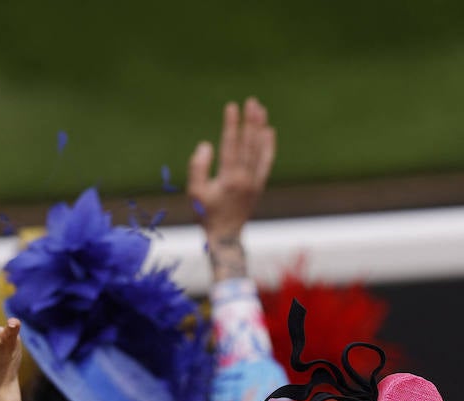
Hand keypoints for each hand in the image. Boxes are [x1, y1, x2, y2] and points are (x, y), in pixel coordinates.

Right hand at [188, 98, 274, 280]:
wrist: (225, 236)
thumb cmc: (206, 214)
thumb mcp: (195, 192)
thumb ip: (198, 167)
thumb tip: (206, 145)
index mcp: (229, 178)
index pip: (231, 145)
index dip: (232, 124)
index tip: (232, 106)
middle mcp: (245, 178)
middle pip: (250, 143)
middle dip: (251, 121)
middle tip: (252, 102)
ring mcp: (255, 182)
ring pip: (260, 150)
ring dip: (261, 129)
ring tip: (261, 110)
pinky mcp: (259, 185)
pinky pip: (266, 162)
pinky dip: (269, 146)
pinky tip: (269, 132)